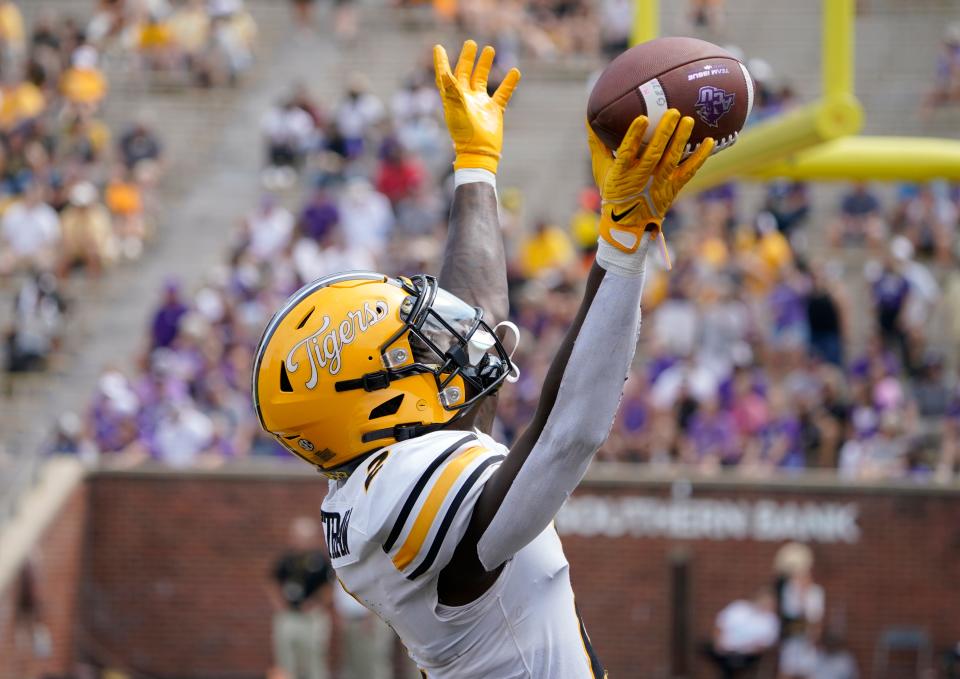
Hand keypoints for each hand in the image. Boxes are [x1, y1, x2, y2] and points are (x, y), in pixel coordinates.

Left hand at [434, 40, 520, 172]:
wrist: (479, 152)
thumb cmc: (464, 133)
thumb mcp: (457, 110)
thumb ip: (452, 91)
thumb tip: (445, 73)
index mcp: (453, 98)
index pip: (445, 76)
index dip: (441, 62)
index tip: (438, 47)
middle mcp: (466, 98)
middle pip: (464, 73)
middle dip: (467, 58)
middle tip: (470, 43)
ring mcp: (480, 103)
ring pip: (482, 79)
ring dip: (484, 65)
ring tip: (489, 49)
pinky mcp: (494, 110)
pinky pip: (502, 93)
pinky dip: (508, 83)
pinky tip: (514, 71)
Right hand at [587, 110, 713, 254]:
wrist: (627, 222)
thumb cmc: (613, 190)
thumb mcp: (601, 168)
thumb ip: (597, 144)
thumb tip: (590, 117)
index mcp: (622, 172)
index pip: (627, 151)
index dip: (634, 135)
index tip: (642, 118)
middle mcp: (641, 178)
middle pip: (654, 154)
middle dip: (664, 133)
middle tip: (674, 112)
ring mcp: (659, 184)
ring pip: (671, 160)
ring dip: (681, 140)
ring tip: (689, 120)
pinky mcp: (673, 188)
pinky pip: (689, 171)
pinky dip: (700, 157)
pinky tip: (710, 141)